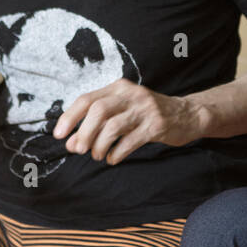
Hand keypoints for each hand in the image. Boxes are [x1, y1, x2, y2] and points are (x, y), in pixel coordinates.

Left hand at [52, 79, 203, 164]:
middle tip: (78, 149)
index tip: (59, 134)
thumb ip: (97, 124)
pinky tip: (113, 158)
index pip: (87, 99)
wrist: (187, 114)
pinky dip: (116, 153)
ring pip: (113, 126)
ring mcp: (146, 109)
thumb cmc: (148, 114)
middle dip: (83, 132)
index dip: (70, 117)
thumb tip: (70, 142)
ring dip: (99, 145)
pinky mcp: (157, 125)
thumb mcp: (123, 111)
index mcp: (119, 87)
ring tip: (98, 155)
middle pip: (98, 111)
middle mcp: (132, 94)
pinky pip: (130, 141)